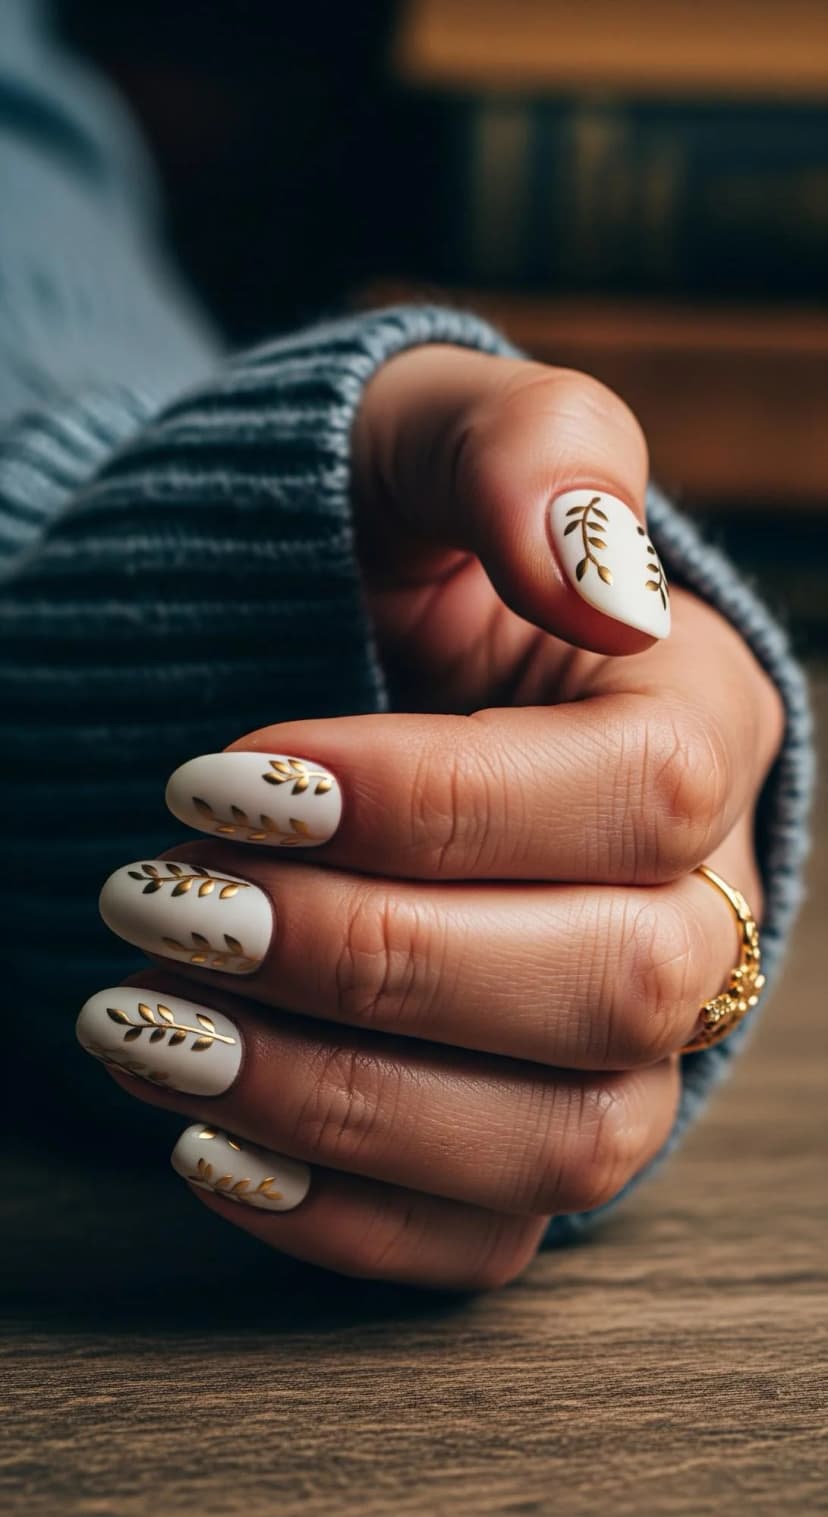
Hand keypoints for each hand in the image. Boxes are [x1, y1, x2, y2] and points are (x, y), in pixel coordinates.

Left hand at [83, 348, 782, 1289]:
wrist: (317, 664)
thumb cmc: (385, 544)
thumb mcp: (427, 436)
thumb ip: (526, 452)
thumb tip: (600, 579)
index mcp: (696, 716)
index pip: (639, 795)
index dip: (442, 804)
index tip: (234, 777)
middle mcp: (694, 895)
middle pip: (619, 985)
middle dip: (380, 958)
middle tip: (173, 904)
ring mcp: (617, 1040)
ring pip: (561, 1137)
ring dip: (344, 1098)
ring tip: (150, 1025)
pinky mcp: (522, 1135)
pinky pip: (485, 1235)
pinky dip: (344, 1214)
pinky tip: (205, 1137)